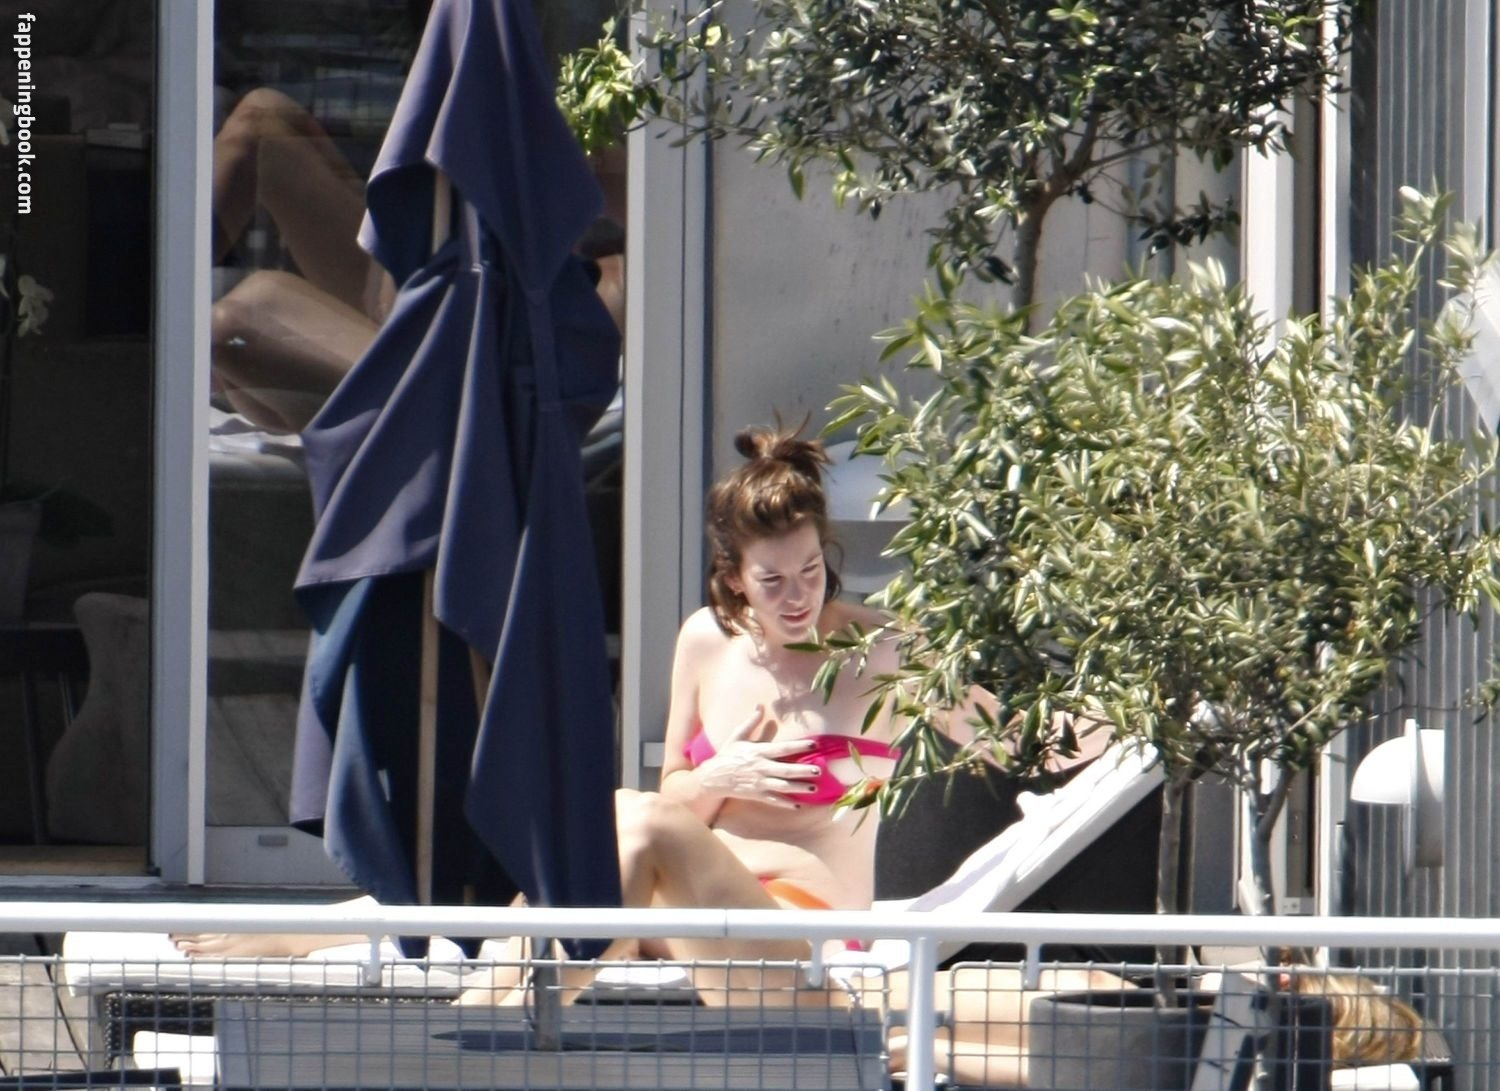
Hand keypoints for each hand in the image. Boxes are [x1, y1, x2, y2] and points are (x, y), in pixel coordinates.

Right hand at [697, 705, 821, 807]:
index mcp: (759, 752)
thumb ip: (751, 722)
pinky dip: (786, 804)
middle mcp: (761, 768)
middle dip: (803, 770)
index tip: (815, 744)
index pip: (783, 748)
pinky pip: (774, 800)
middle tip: (819, 770)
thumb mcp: (737, 736)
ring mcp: (760, 782)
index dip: (799, 746)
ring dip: (799, 788)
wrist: (714, 777)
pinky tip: (798, 806)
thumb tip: (760, 705)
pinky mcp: (757, 794)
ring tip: (814, 788)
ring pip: (783, 786)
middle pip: (786, 770)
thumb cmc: (727, 755)